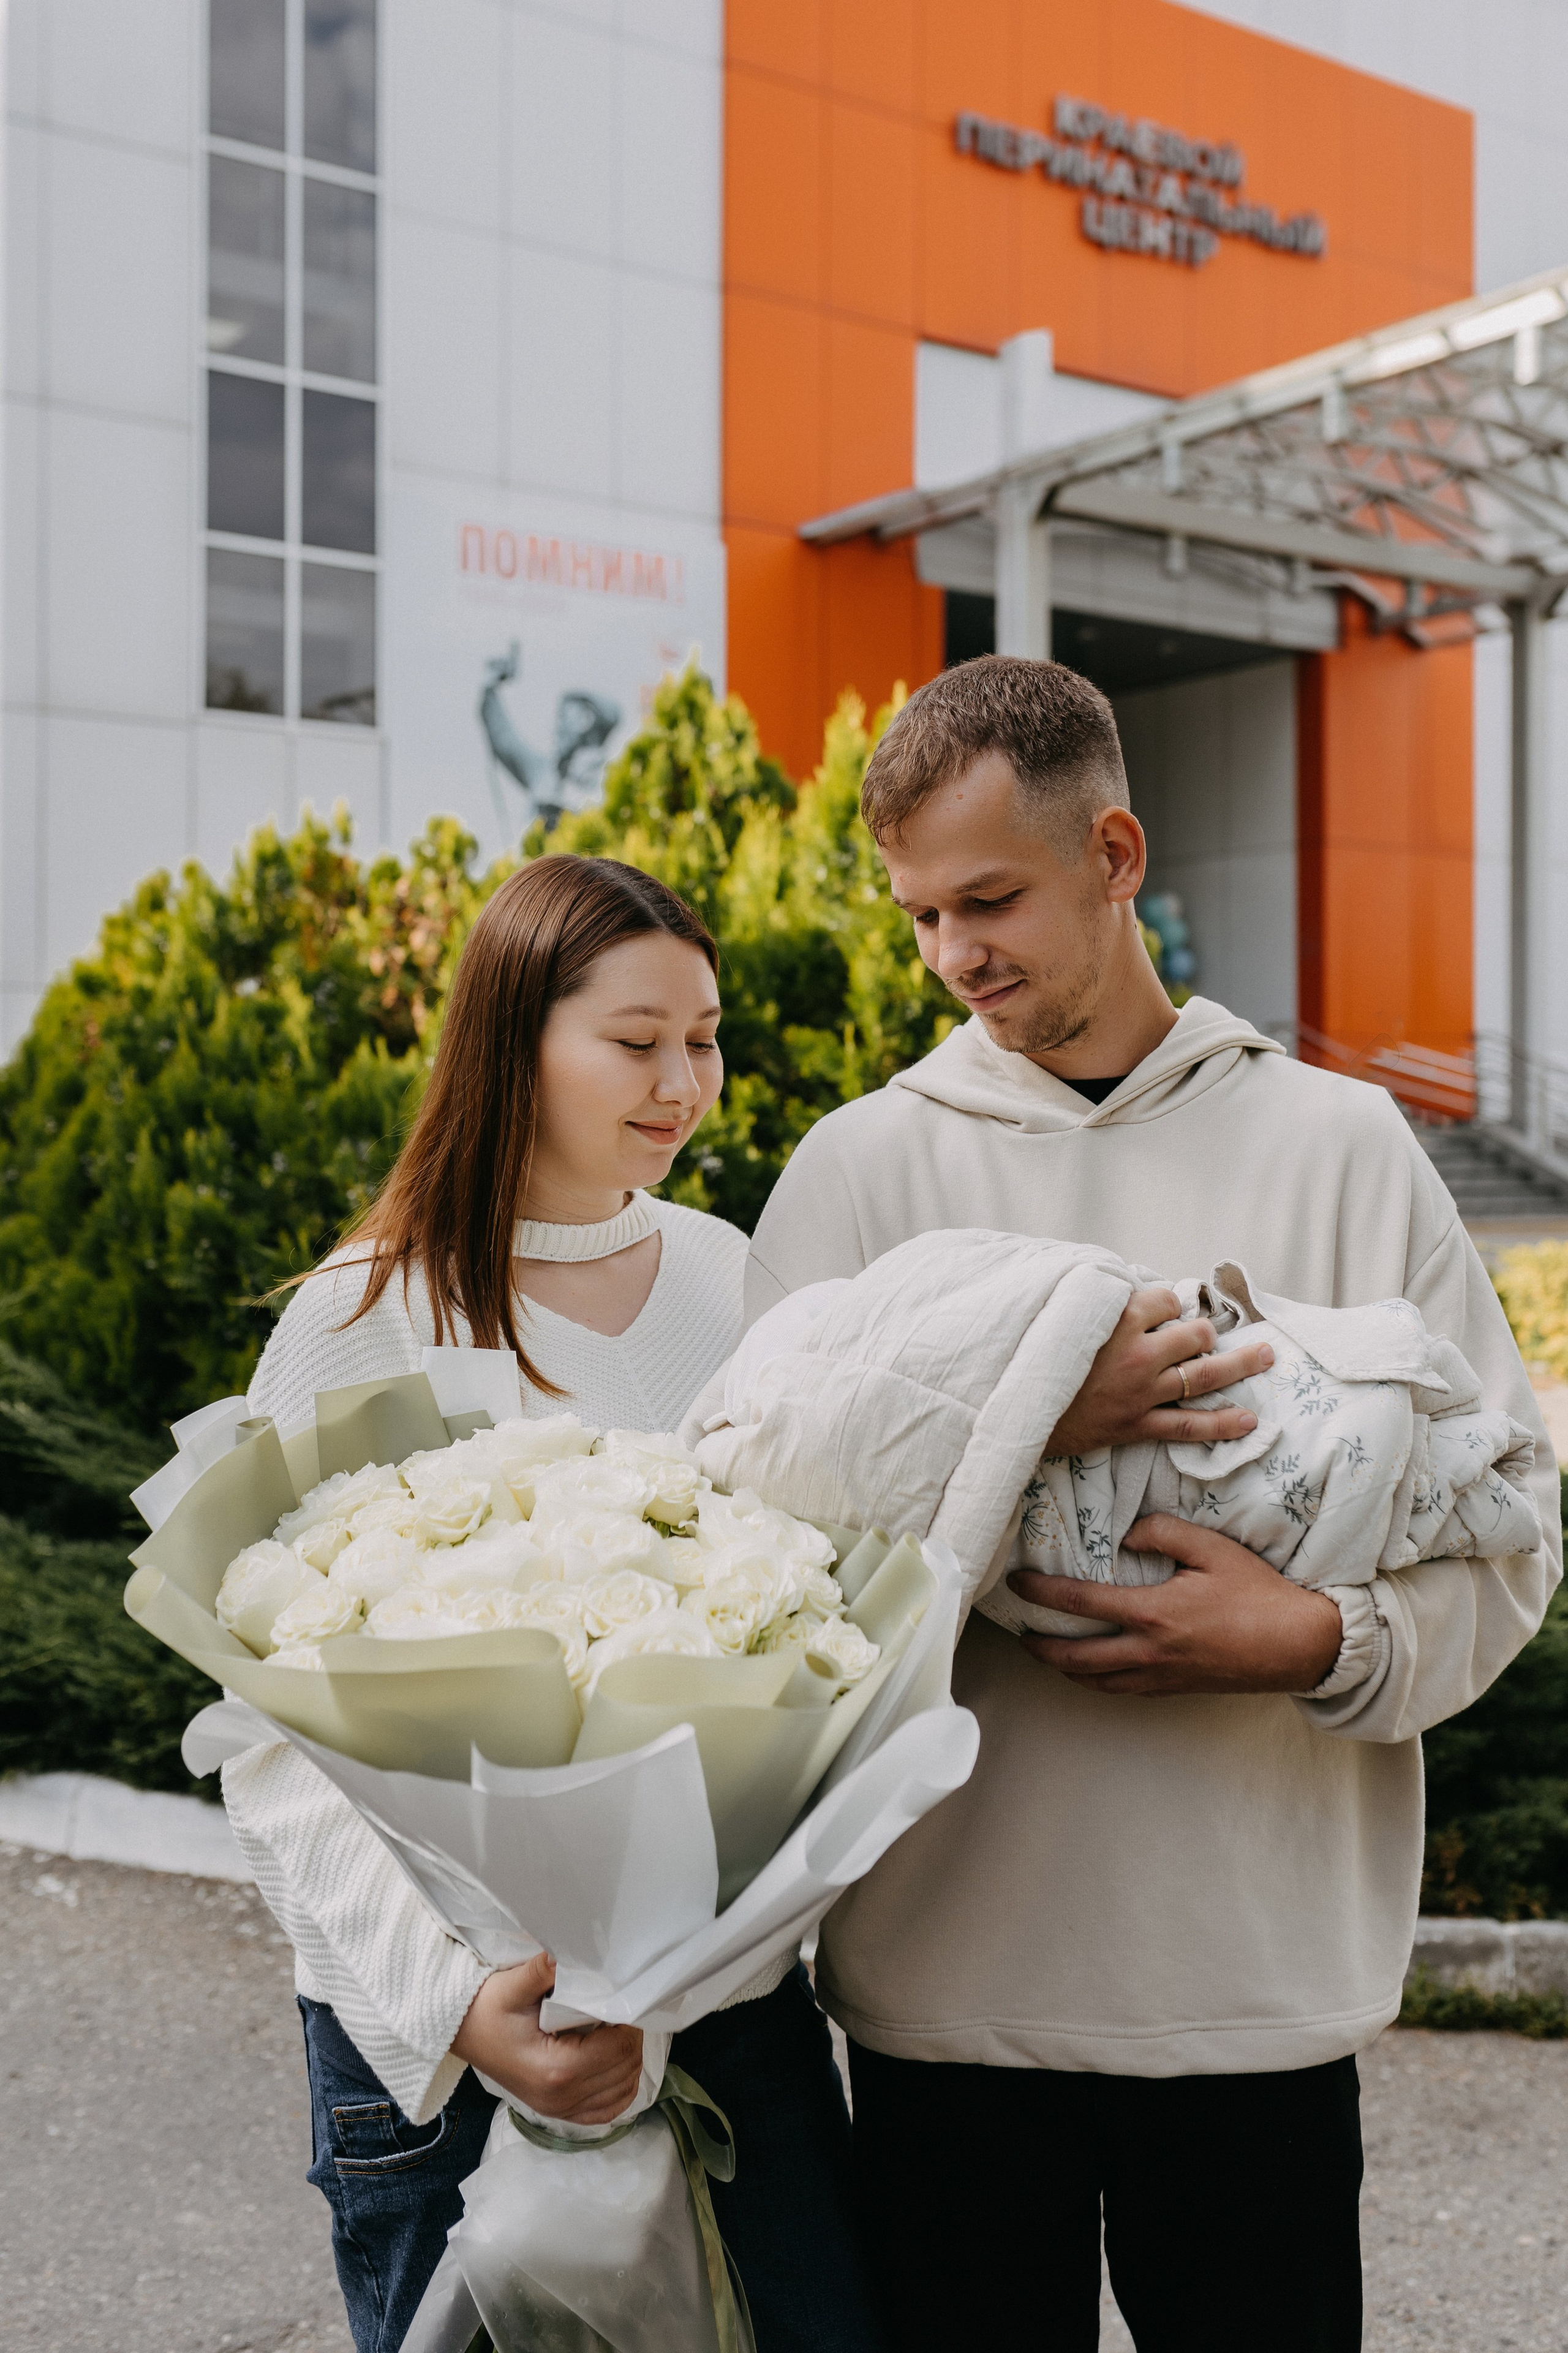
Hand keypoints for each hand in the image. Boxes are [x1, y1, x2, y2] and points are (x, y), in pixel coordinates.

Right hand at [450, 1952, 643, 2122]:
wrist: (460, 2033)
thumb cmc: (486, 2009)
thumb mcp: (512, 1986)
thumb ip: (543, 1971)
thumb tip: (567, 1952)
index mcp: (556, 2069)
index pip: (620, 2048)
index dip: (628, 2020)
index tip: (619, 1997)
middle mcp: (562, 2097)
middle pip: (627, 2069)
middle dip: (631, 2037)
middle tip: (619, 2009)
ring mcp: (560, 2109)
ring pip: (624, 2090)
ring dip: (628, 2060)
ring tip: (614, 2030)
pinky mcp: (558, 2111)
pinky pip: (607, 2110)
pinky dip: (620, 2087)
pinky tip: (613, 2063)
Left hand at [1008, 1513, 1344, 1696]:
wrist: (1298, 1645)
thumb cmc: (1257, 1593)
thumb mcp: (1212, 1548)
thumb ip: (1163, 1532)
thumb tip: (1126, 1535)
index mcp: (1152, 1613)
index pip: (1080, 1602)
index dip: (1042, 1594)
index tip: (1017, 1584)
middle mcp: (1149, 1651)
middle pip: (1076, 1658)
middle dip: (1041, 1647)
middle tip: (1019, 1633)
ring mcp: (1162, 1676)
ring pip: (1097, 1682)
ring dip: (1065, 1669)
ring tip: (1048, 1653)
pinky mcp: (1177, 1689)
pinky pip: (1124, 1691)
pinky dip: (1098, 1682)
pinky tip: (1095, 1671)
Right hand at [1045, 1288, 1274, 1456]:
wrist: (1016, 1409)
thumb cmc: (1037, 1355)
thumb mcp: (1064, 1315)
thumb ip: (1100, 1300)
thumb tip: (1133, 1288)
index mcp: (1117, 1320)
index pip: (1166, 1299)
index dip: (1169, 1303)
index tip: (1162, 1311)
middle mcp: (1137, 1354)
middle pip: (1194, 1334)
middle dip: (1204, 1332)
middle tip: (1206, 1336)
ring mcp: (1141, 1392)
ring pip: (1202, 1375)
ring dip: (1239, 1365)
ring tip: (1267, 1357)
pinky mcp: (1137, 1425)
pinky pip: (1188, 1426)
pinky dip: (1221, 1425)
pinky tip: (1249, 1420)